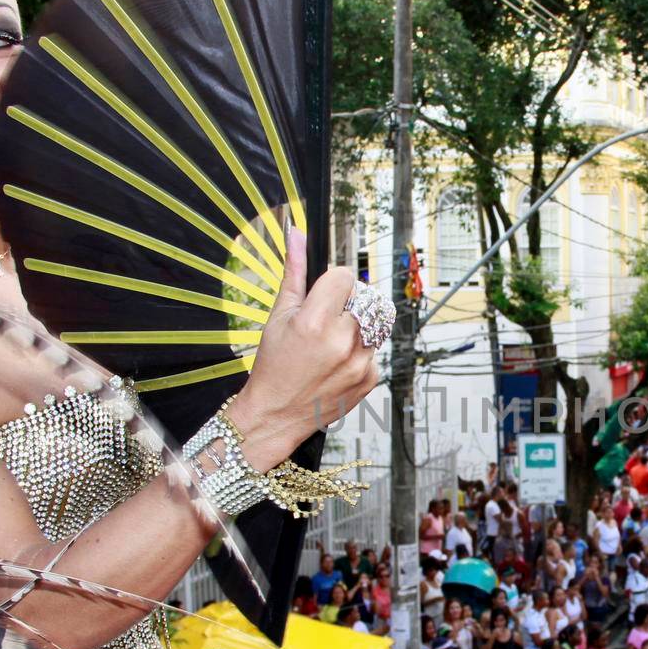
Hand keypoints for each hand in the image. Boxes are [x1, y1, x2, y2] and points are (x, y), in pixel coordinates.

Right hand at [233, 230, 381, 465]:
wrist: (276, 415)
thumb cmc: (273, 366)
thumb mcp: (278, 317)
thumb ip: (293, 273)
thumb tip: (297, 233)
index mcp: (314, 323)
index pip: (344, 277)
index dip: (333, 282)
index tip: (324, 295)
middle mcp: (341, 342)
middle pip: (363, 297)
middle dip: (347, 303)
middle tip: (327, 320)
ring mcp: (359, 363)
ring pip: (373, 322)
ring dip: (356, 326)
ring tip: (331, 343)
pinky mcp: (371, 378)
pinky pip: (374, 349)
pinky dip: (359, 351)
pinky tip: (336, 363)